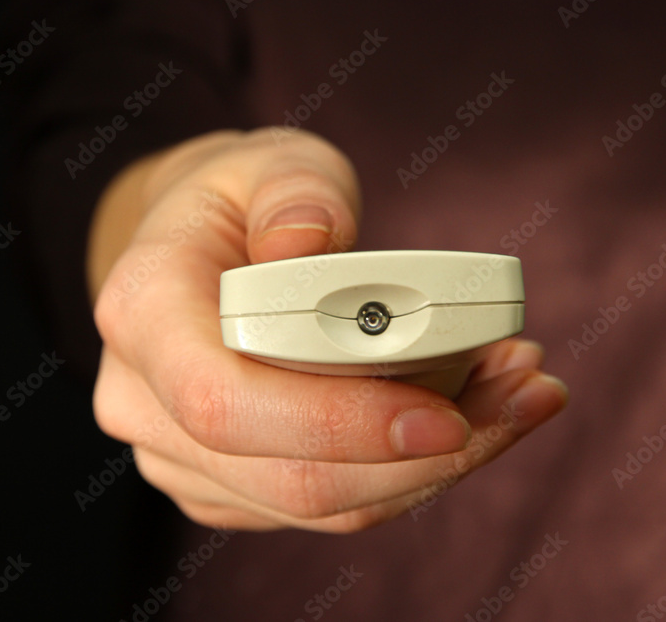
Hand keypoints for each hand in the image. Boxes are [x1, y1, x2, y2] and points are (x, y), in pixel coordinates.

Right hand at [88, 128, 568, 531]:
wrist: (202, 252)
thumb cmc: (242, 202)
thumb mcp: (270, 161)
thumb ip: (294, 190)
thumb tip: (307, 243)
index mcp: (143, 315)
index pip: (226, 403)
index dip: (338, 423)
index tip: (446, 414)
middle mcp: (146, 404)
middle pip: (292, 478)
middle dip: (426, 455)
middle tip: (522, 395)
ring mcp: (186, 458)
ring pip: (328, 505)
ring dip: (439, 463)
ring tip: (514, 393)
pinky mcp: (235, 486)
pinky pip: (336, 504)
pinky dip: (415, 468)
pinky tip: (474, 411)